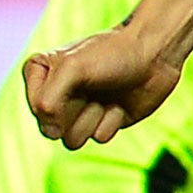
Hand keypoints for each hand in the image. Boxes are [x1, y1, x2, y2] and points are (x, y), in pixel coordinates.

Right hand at [24, 27, 182, 150]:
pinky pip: (99, 138)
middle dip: (77, 110)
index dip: (56, 100)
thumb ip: (47, 101)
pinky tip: (122, 103)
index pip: (37, 108)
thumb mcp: (72, 67)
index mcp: (42, 74)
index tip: (73, 76)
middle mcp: (58, 94)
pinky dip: (112, 121)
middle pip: (52, 129)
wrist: (156, 53)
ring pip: (73, 140)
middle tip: (95, 86)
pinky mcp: (103, 121)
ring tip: (108, 96)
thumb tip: (51, 134)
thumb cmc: (114, 53)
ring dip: (94, 118)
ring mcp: (81, 109)